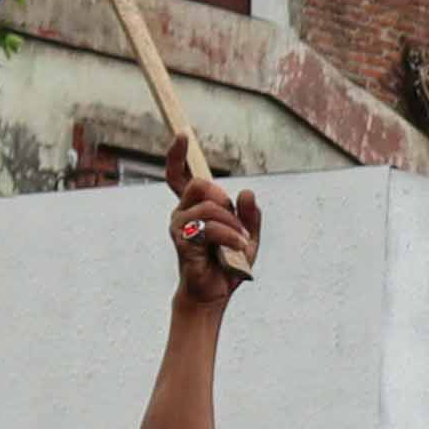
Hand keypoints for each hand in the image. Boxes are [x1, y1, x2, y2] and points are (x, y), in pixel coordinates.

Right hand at [165, 149, 262, 301]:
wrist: (215, 293)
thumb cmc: (229, 264)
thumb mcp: (248, 236)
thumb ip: (250, 215)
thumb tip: (247, 192)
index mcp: (196, 208)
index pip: (181, 176)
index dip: (179, 154)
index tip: (182, 135)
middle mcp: (182, 212)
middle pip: (199, 184)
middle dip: (224, 201)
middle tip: (237, 225)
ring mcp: (179, 225)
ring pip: (209, 206)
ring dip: (232, 224)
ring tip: (240, 242)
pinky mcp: (181, 240)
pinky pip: (210, 226)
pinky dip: (230, 235)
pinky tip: (238, 247)